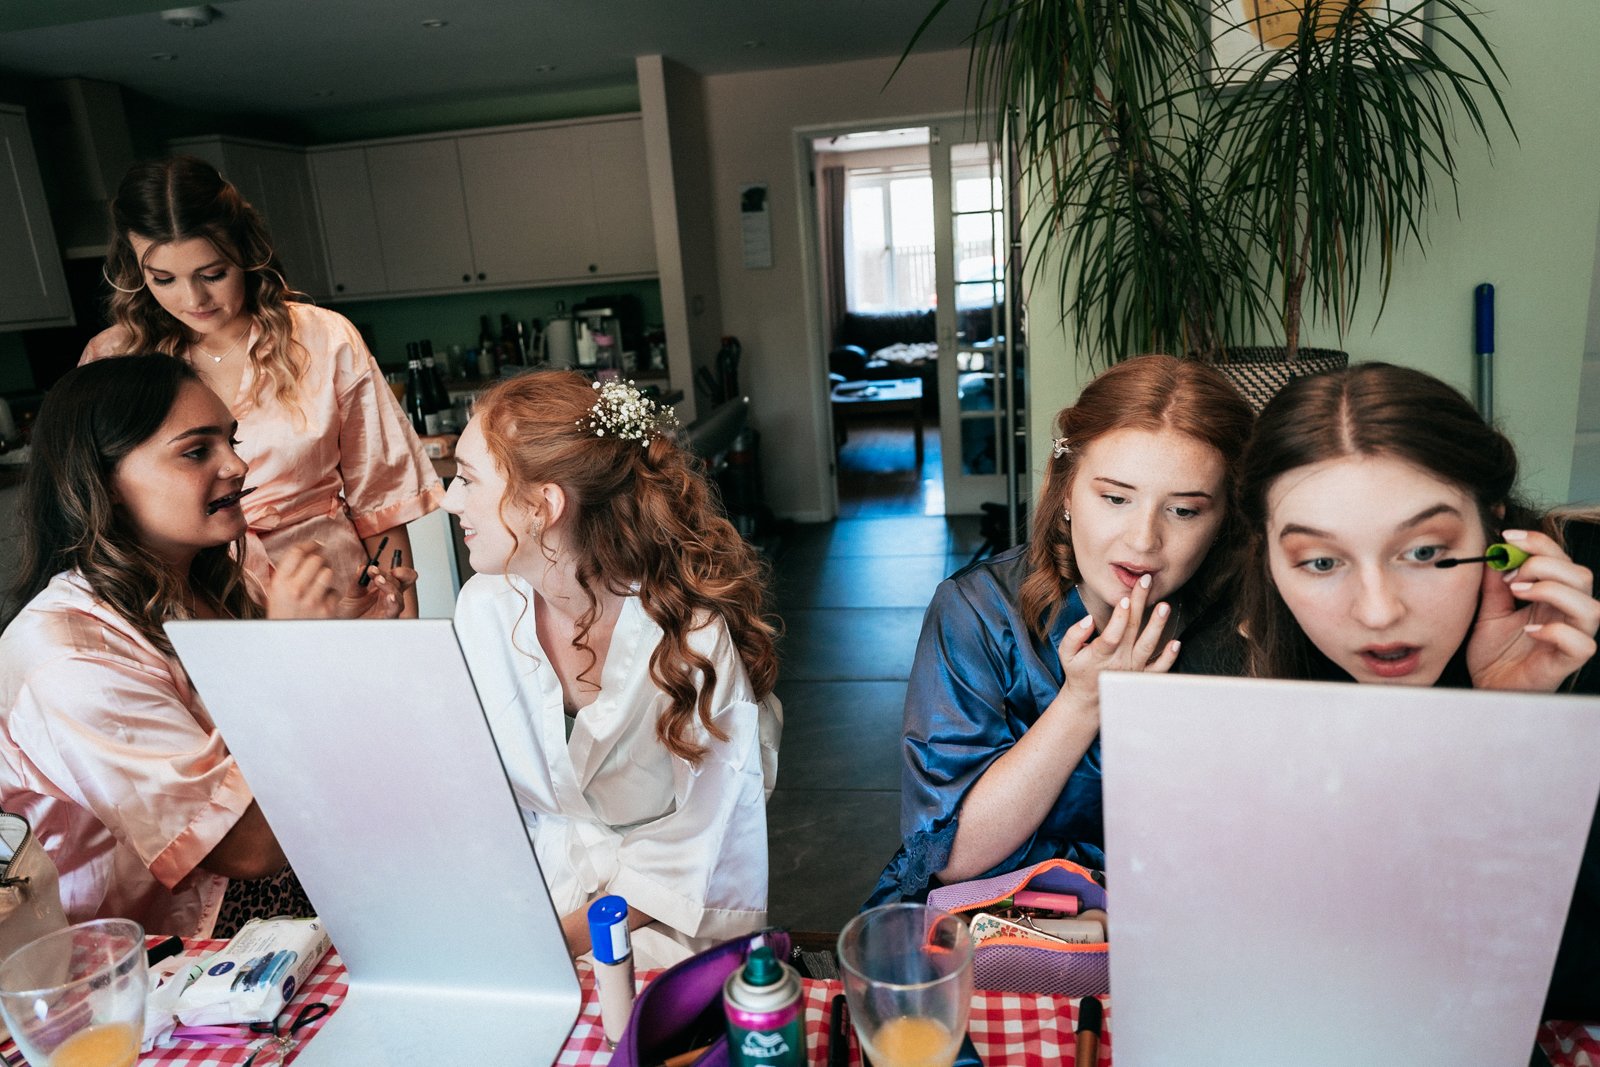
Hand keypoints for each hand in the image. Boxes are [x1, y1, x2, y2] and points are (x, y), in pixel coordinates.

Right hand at [264, 545, 414, 619]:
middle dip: (321, 558)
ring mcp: (312, 600)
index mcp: (279, 582)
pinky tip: (322, 601)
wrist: (286, 642)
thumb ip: (288, 572)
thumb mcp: (275, 591)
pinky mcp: (326, 610)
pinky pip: (334, 592)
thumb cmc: (282, 613)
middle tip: (321, 562)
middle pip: (316, 559)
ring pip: (328, 573)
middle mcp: (295, 589)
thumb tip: (308, 549)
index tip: (316, 545)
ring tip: (321, 582)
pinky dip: (331, 594)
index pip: (298, 552)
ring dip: (326, 575)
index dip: (309, 545)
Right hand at [1052, 574, 1181, 726]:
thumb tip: (1089, 619)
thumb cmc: (1078, 670)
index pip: (1111, 635)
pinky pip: (1159, 668)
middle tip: (1146, 582)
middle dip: (1139, 603)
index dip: (1118, 618)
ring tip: (1164, 606)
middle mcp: (1119, 660)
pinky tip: (1176, 642)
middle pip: (1131, 630)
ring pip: (1148, 646)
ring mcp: (1133, 669)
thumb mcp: (1066, 653)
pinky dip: (1169, 657)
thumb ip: (1074, 635)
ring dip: (1157, 626)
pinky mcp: (1143, 675)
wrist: (1089, 699)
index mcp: (1099, 654)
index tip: (1124, 599)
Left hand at [1467, 529, 1598, 691]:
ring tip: (1519, 592)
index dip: (1540, 543)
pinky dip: (1557, 632)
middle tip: (1512, 574)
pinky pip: (1581, 644)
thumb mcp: (1488, 609)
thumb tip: (1494, 550)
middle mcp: (1567, 614)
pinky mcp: (1567, 663)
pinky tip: (1529, 630)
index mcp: (1553, 597)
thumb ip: (1494, 583)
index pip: (1562, 560)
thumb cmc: (1494, 651)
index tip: (1508, 536)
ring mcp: (1571, 638)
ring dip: (1554, 591)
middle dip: (1546, 564)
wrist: (1486, 686)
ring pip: (1591, 608)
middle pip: (1582, 577)